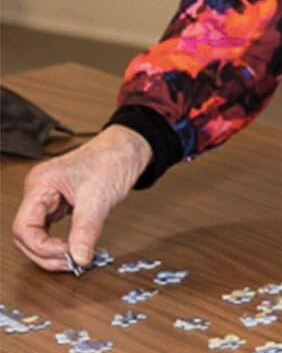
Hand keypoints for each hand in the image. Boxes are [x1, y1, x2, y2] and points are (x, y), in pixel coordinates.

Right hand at [10, 125, 149, 271]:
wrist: (129, 147)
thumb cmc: (112, 159)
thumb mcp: (99, 198)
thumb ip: (87, 230)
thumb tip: (79, 258)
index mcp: (40, 184)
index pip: (23, 227)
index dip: (41, 247)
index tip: (66, 254)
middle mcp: (39, 192)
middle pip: (25, 236)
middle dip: (45, 254)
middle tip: (70, 262)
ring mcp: (47, 198)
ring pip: (36, 235)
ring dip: (51, 251)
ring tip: (73, 258)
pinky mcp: (59, 204)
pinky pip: (50, 230)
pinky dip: (60, 242)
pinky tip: (73, 248)